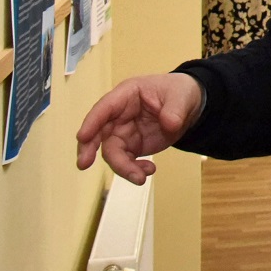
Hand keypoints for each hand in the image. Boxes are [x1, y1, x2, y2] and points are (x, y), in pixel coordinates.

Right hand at [74, 73, 202, 182]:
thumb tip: (170, 124)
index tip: (82, 137)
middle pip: (99, 133)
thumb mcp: (181, 96)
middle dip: (89, 149)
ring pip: (112, 153)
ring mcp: (124, 132)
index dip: (92, 122)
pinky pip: (126, 161)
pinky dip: (134, 170)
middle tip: (84, 164)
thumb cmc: (177, 93)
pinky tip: (149, 170)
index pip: (105, 107)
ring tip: (141, 178)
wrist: (187, 106)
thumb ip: (174, 110)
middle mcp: (119, 115)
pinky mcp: (132, 147)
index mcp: (127, 95)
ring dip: (122, 167)